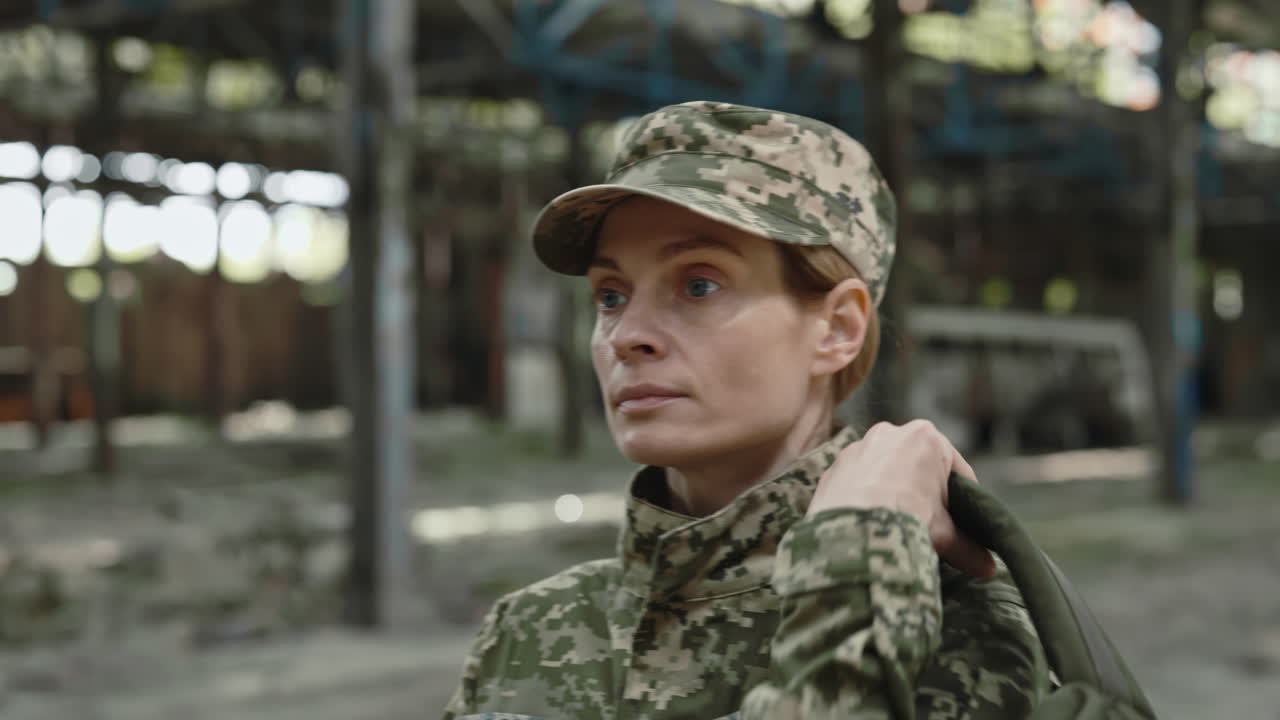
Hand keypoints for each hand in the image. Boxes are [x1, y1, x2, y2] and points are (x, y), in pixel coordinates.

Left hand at [806, 420, 994, 578]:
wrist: (851, 530)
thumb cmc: (904, 520)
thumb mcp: (943, 533)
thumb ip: (968, 547)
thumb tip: (989, 568)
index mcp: (927, 437)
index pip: (958, 470)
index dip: (966, 499)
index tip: (967, 522)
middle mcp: (891, 432)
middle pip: (920, 467)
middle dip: (927, 493)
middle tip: (931, 524)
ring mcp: (859, 447)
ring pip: (886, 471)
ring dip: (894, 492)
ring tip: (898, 524)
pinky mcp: (835, 467)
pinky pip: (859, 481)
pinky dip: (866, 496)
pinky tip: (869, 521)